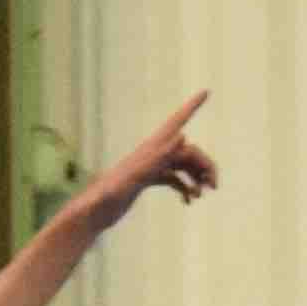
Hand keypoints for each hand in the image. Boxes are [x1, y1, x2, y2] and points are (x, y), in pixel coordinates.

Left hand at [67, 88, 217, 227]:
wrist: (92, 214)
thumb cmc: (106, 197)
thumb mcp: (133, 178)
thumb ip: (157, 157)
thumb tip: (182, 136)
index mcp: (149, 149)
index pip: (175, 123)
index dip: (191, 107)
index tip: (205, 92)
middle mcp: (152, 154)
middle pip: (188, 151)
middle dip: (204, 166)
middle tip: (214, 186)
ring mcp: (151, 167)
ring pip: (183, 165)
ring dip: (197, 177)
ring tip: (201, 195)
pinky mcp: (147, 180)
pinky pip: (174, 179)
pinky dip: (185, 188)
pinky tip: (188, 201)